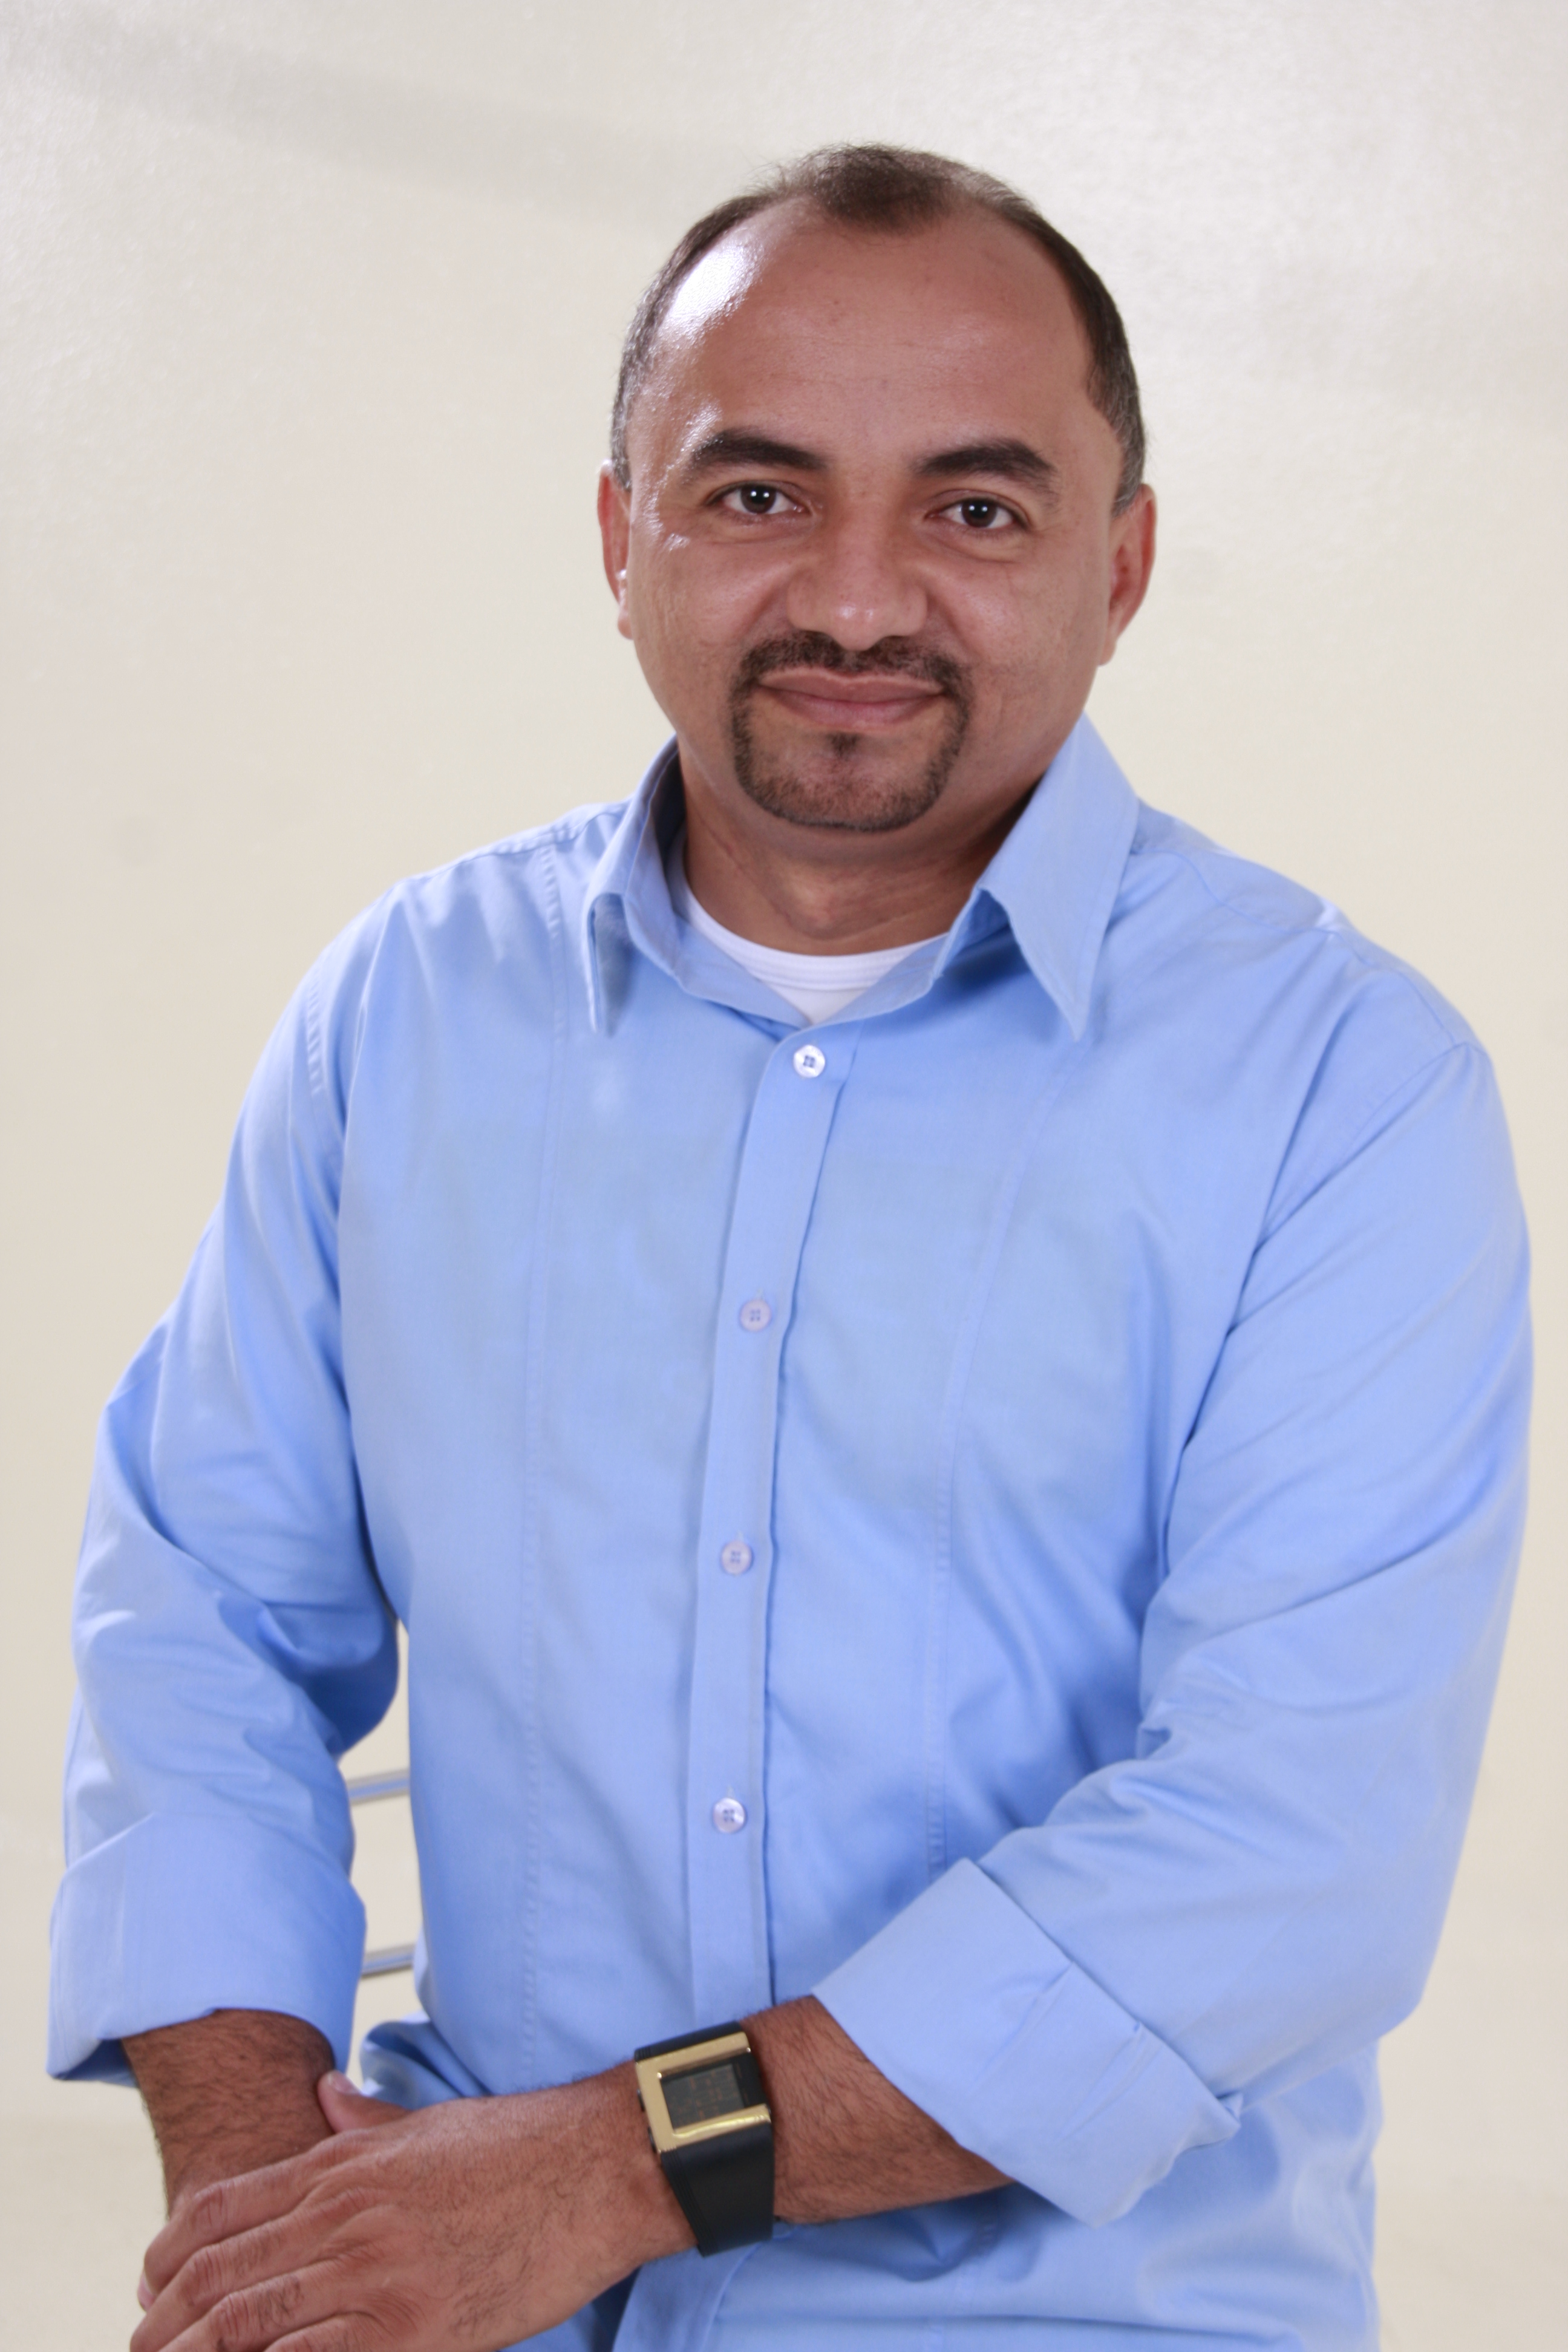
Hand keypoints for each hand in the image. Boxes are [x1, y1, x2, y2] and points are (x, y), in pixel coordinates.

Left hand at [131, 2064, 687, 2349]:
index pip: (221, 2210)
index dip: (169, 2256)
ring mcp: (375, 2274)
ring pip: (248, 2326)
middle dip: (166, 2324)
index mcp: (344, 2164)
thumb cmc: (524, 2142)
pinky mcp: (413, 2329)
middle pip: (220, 2276)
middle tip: (144, 2348)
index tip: (150, 2290)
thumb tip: (320, 2095)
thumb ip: (362, 2120)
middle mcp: (344, 2214)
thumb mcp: (429, 2123)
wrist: (601, 2165)